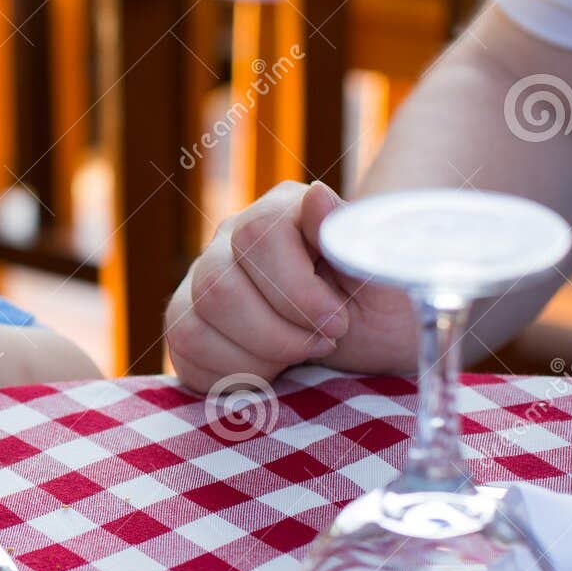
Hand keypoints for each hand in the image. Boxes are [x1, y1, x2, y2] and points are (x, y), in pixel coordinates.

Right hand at [165, 181, 415, 391]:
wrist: (372, 342)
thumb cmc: (385, 307)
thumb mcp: (389, 279)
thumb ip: (352, 240)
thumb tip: (315, 196)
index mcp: (283, 212)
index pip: (257, 235)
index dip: (295, 290)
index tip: (337, 323)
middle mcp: (231, 237)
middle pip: (217, 287)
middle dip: (275, 335)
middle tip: (322, 344)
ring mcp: (202, 277)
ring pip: (192, 323)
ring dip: (255, 359)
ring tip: (297, 357)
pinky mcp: (188, 318)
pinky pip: (183, 350)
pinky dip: (228, 374)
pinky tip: (267, 369)